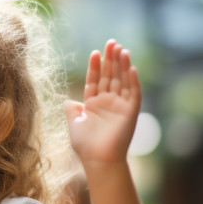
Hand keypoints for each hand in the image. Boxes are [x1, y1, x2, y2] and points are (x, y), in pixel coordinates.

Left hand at [65, 40, 140, 165]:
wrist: (98, 160)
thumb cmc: (85, 146)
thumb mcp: (74, 124)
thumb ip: (72, 110)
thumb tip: (68, 100)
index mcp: (94, 104)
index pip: (95, 80)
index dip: (95, 67)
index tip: (95, 53)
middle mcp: (108, 102)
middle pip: (110, 76)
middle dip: (111, 60)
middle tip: (112, 42)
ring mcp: (120, 106)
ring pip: (122, 81)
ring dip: (123, 65)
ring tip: (121, 49)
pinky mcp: (130, 112)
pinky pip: (134, 93)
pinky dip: (133, 81)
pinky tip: (131, 68)